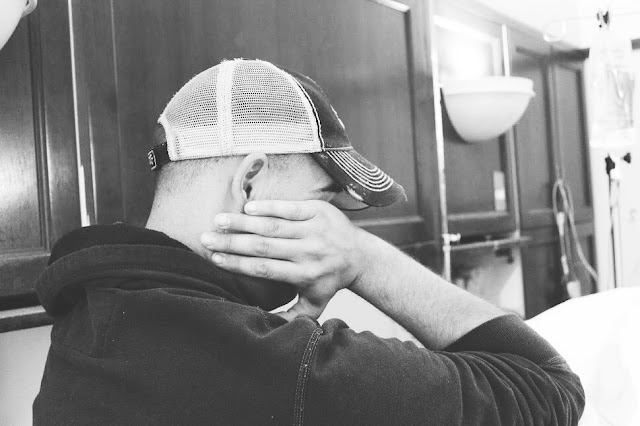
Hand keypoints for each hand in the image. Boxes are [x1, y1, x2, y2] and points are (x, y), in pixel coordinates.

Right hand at [200, 200, 365, 320]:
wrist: (361, 256)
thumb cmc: (330, 281)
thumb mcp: (315, 304)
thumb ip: (291, 316)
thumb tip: (262, 323)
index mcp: (303, 275)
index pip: (264, 268)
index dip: (237, 264)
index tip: (214, 259)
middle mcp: (308, 252)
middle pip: (263, 247)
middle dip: (232, 242)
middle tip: (206, 238)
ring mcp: (314, 230)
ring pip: (273, 226)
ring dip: (243, 223)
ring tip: (219, 220)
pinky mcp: (318, 212)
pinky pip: (290, 208)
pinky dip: (268, 207)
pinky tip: (247, 207)